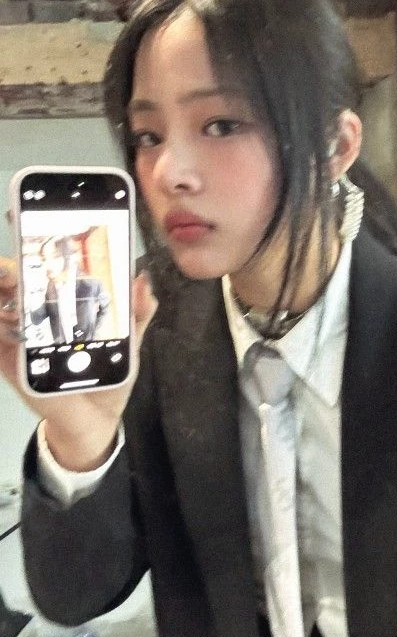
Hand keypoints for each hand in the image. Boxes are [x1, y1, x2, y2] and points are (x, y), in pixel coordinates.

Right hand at [0, 257, 156, 470]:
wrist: (97, 420)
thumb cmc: (109, 376)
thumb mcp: (130, 341)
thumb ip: (138, 311)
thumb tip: (142, 279)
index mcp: (67, 304)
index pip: (49, 267)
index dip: (38, 240)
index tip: (31, 216)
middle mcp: (39, 315)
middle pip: (16, 280)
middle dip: (11, 264)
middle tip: (15, 258)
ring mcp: (21, 337)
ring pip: (1, 303)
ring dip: (1, 285)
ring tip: (6, 276)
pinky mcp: (11, 360)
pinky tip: (3, 316)